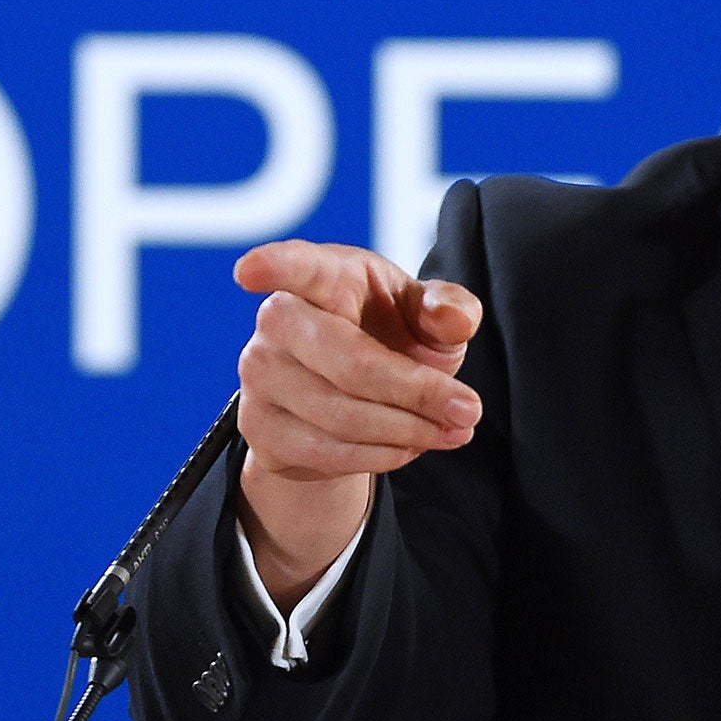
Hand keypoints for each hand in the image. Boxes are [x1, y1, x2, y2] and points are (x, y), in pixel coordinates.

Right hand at [230, 240, 483, 609]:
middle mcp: (279, 319)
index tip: (249, 271)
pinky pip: (326, 452)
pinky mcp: (258, 426)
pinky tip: (409, 445)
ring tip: (451, 430)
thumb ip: (449, 308)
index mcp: (325, 275)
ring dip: (407, 431)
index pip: (296, 266)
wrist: (352, 396)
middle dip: (417, 393)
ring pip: (342, 416)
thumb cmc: (391, 333)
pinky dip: (381, 455)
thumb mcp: (426, 314)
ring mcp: (259, 374)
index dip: (273, 265)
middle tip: (470, 410)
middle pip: (350, 364)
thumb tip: (454, 319)